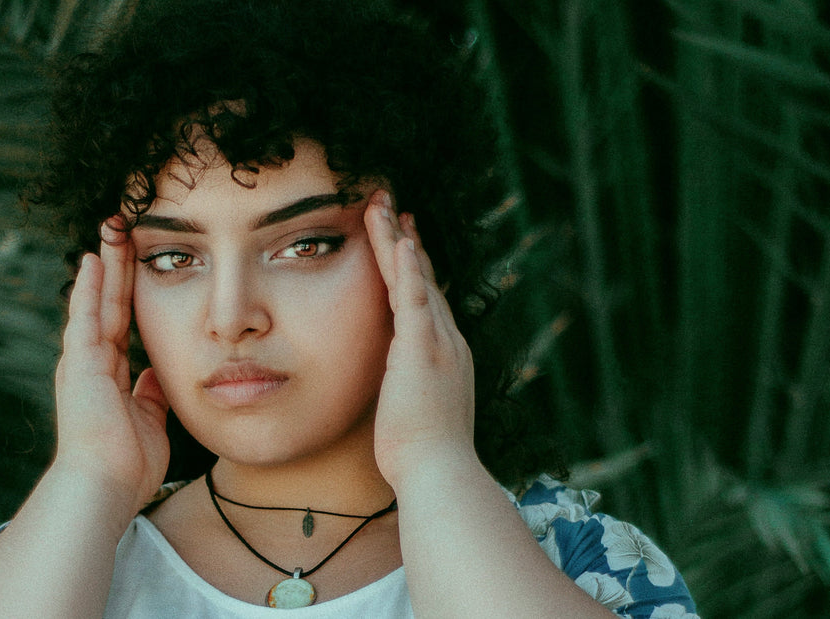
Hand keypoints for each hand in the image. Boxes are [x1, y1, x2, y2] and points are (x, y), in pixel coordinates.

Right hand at [52, 219, 170, 520]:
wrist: (103, 487)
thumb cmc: (126, 466)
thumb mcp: (150, 424)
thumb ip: (151, 398)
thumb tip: (156, 378)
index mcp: (110, 377)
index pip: (122, 323)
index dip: (130, 293)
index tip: (138, 263)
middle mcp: (92, 364)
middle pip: (110, 304)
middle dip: (118, 267)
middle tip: (123, 229)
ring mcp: (83, 361)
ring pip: (98, 301)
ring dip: (107, 264)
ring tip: (113, 228)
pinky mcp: (78, 363)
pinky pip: (85, 316)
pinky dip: (90, 287)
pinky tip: (95, 258)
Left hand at [364, 190, 477, 485]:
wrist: (439, 472)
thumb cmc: (422, 455)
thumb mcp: (413, 412)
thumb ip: (406, 389)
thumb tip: (397, 389)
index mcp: (443, 355)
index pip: (424, 300)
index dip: (411, 268)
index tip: (400, 240)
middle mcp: (447, 341)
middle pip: (421, 279)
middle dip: (404, 241)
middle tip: (391, 206)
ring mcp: (438, 343)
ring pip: (415, 278)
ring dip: (396, 240)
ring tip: (381, 206)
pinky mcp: (423, 350)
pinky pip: (414, 299)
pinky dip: (407, 268)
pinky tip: (400, 239)